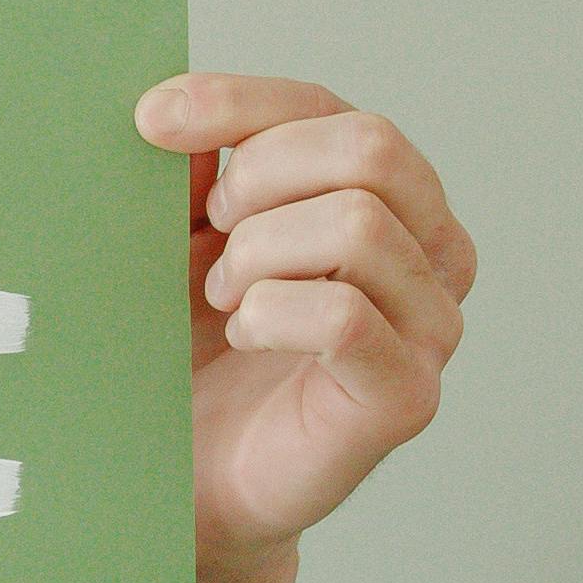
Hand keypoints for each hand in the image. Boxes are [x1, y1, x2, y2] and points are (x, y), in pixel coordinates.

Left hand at [133, 73, 471, 582]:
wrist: (187, 478)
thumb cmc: (195, 351)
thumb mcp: (186, 238)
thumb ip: (198, 169)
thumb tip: (178, 108)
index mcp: (389, 199)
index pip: (330, 110)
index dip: (239, 104)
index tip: (150, 120)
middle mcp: (432, 253)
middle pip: (371, 146)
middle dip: (262, 177)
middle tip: (211, 235)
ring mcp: (430, 325)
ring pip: (358, 223)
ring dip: (260, 253)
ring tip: (224, 297)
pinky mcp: (406, 393)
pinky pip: (343, 314)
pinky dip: (269, 312)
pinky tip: (243, 334)